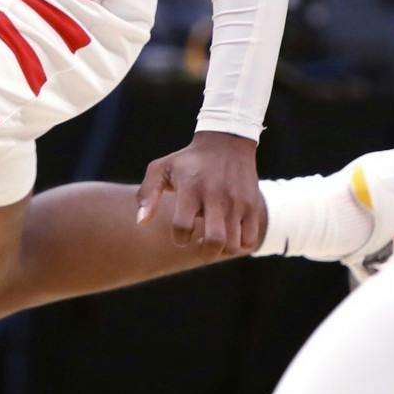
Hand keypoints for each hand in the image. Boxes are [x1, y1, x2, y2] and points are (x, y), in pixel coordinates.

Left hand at [137, 131, 267, 257]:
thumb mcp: (162, 168)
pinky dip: (239, 244)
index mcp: (191, 187)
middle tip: (199, 245)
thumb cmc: (188, 161)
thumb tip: (141, 222)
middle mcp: (216, 196)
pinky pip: (249, 239)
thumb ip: (147, 194)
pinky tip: (229, 233)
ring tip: (214, 238)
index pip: (183, 226)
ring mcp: (237, 202)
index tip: (181, 234)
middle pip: (214, 241)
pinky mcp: (252, 205)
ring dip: (221, 249)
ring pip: (233, 245)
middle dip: (204, 252)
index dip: (179, 238)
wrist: (226, 141)